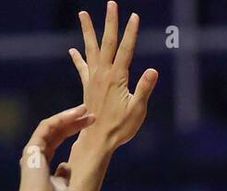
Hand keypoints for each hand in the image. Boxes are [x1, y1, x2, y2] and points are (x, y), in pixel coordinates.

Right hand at [17, 105, 94, 190]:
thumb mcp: (63, 188)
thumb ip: (63, 176)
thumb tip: (66, 166)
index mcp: (42, 163)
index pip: (58, 139)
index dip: (74, 130)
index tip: (90, 124)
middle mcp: (36, 154)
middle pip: (56, 131)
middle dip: (74, 121)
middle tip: (91, 114)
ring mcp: (33, 151)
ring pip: (52, 126)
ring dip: (69, 116)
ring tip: (85, 110)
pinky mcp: (32, 148)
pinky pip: (46, 127)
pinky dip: (60, 119)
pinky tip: (74, 114)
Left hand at [69, 2, 158, 152]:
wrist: (97, 140)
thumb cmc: (120, 128)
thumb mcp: (137, 110)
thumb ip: (144, 89)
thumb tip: (153, 71)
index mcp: (117, 78)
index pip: (126, 50)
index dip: (131, 33)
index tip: (134, 16)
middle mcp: (103, 74)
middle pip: (107, 42)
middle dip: (110, 22)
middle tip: (111, 3)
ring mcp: (94, 79)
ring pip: (91, 49)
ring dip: (88, 31)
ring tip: (82, 13)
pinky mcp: (88, 87)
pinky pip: (82, 68)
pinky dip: (78, 58)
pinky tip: (73, 49)